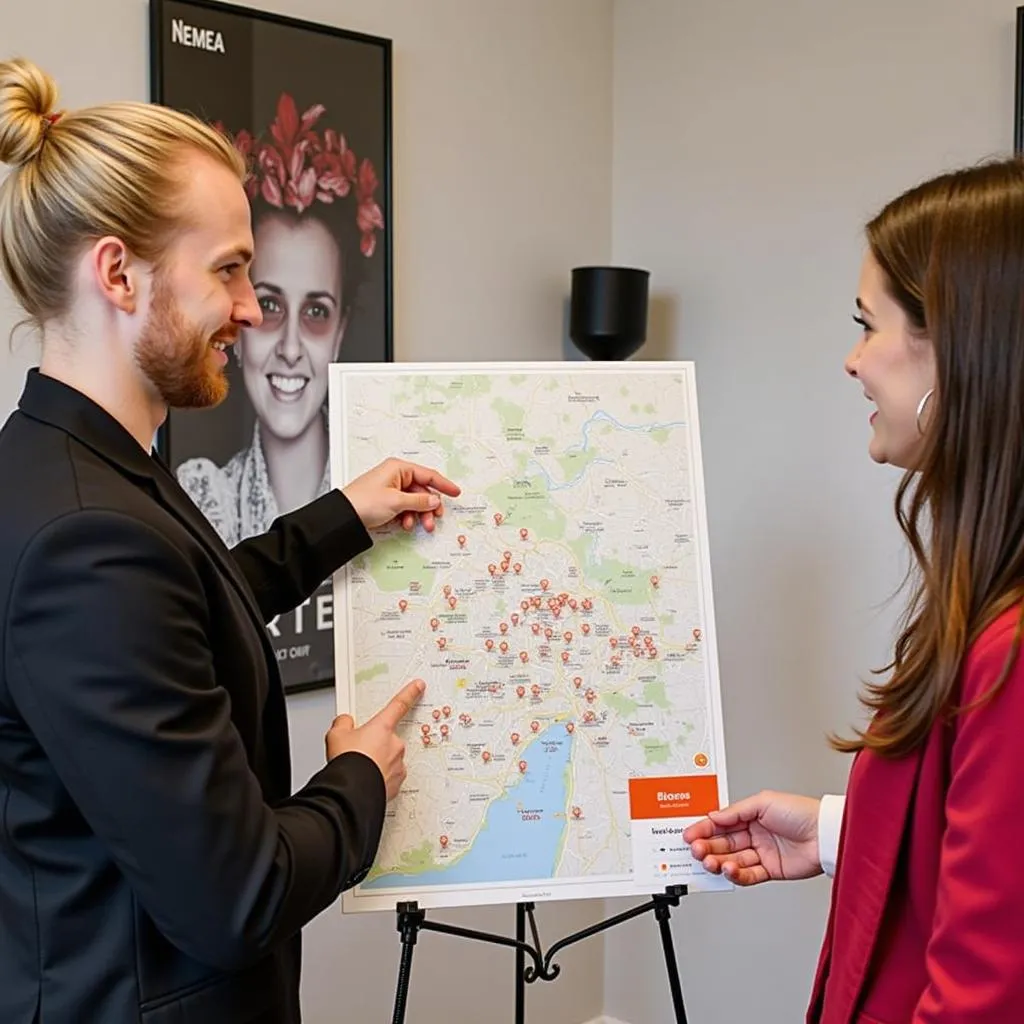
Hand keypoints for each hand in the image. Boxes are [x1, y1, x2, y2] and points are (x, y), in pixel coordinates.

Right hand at [326, 679, 424, 800]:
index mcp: (382, 727)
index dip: (410, 693)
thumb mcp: (336, 735)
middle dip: (374, 744)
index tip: (419, 686)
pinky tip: (366, 780)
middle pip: (386, 739)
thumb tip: (345, 721)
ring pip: (389, 758)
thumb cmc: (348, 763)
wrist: (351, 793)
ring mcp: (398, 764)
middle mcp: (394, 744)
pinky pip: (390, 776)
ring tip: (360, 769)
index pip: (399, 704)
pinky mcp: (397, 782)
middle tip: (358, 753)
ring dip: (377, 761)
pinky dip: (380, 777)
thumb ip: (343, 723)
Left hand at [342, 458, 460, 532]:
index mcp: (398, 468)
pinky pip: (404, 508)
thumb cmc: (363, 502)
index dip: (443, 485)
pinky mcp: (386, 501)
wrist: (344, 517)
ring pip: (414, 501)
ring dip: (418, 514)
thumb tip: (434, 500)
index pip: (428, 475)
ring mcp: (391, 489)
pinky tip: (405, 524)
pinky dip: (407, 517)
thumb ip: (419, 501)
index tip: (455, 492)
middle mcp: (395, 476)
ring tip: (420, 525)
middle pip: (422, 491)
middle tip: (434, 518)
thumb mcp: (396, 501)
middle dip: (429, 506)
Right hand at [683, 790, 821, 884]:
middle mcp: (755, 834)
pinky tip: (729, 869)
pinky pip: (748, 874)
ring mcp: (762, 853)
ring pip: (732, 859)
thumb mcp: (763, 802)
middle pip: (724, 843)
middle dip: (707, 846)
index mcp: (751, 815)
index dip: (704, 828)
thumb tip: (713, 816)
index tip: (690, 834)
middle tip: (696, 850)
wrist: (825, 835)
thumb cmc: (800, 812)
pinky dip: (737, 874)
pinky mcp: (771, 870)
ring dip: (718, 861)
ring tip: (711, 862)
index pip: (721, 823)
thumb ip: (735, 812)